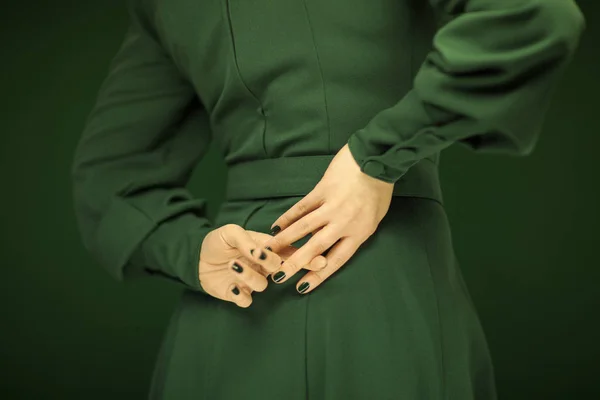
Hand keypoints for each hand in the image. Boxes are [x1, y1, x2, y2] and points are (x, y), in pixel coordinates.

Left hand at [198, 224, 326, 306]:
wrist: (196, 258)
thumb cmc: (218, 242)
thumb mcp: (230, 232)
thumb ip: (247, 240)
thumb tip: (260, 252)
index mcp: (265, 249)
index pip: (289, 253)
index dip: (305, 257)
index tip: (320, 260)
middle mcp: (262, 267)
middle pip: (279, 269)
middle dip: (273, 264)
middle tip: (259, 257)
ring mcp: (251, 281)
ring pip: (261, 285)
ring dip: (248, 275)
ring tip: (233, 264)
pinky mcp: (238, 295)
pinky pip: (246, 301)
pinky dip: (241, 295)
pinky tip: (232, 286)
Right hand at [263, 143, 393, 293]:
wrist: (377, 159)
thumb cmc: (379, 190)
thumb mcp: (374, 218)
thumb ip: (354, 231)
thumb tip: (333, 241)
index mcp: (359, 233)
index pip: (336, 261)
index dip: (318, 276)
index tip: (301, 287)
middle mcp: (344, 223)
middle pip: (316, 248)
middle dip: (295, 263)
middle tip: (277, 276)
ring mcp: (332, 206)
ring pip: (304, 228)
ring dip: (285, 240)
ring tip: (269, 250)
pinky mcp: (322, 189)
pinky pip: (302, 207)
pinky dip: (288, 217)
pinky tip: (276, 226)